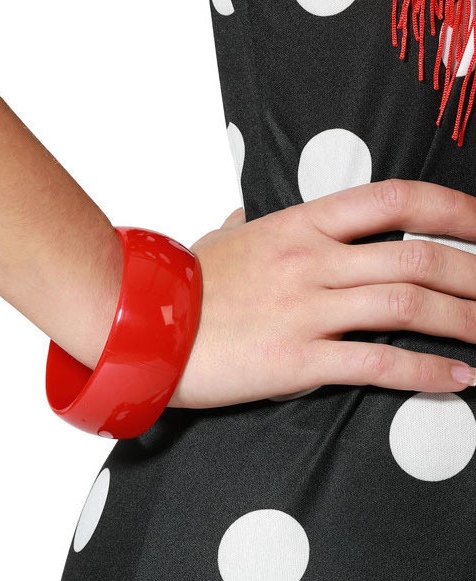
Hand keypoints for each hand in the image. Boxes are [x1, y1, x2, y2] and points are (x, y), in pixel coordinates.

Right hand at [169, 179, 475, 408]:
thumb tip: (242, 213)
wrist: (139, 324)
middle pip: (417, 259)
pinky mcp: (295, 360)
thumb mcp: (217, 241)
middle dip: (475, 274)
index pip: (392, 201)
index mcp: (297, 225)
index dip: (452, 209)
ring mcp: (304, 310)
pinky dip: (426, 372)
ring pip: (407, 308)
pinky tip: (459, 379)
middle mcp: (310, 261)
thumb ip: (242, 224)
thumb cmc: (181, 284)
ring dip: (464, 322)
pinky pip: (376, 364)